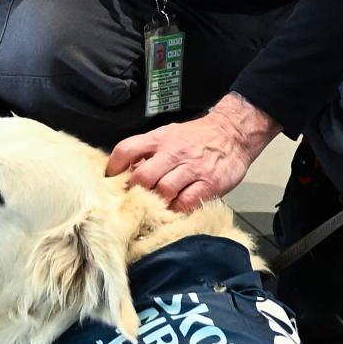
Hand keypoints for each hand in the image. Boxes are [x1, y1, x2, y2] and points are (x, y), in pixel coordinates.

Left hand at [107, 92, 277, 213]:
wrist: (232, 132)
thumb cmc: (197, 137)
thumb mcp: (168, 135)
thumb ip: (147, 152)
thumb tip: (125, 172)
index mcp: (159, 139)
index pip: (126, 150)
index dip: (113, 168)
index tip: (110, 182)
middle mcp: (173, 152)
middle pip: (142, 176)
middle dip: (135, 192)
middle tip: (133, 202)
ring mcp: (191, 168)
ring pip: (163, 191)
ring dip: (156, 203)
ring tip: (154, 209)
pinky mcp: (208, 183)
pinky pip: (186, 202)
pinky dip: (177, 210)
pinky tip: (175, 210)